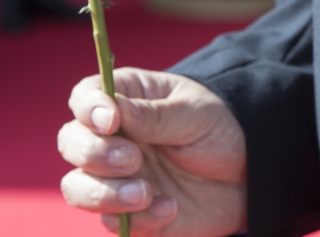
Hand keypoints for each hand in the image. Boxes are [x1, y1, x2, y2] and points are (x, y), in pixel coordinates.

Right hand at [58, 68, 245, 235]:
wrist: (249, 172)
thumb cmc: (219, 129)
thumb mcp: (195, 114)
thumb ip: (155, 115)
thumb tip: (113, 109)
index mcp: (126, 100)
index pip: (85, 97)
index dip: (89, 108)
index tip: (111, 121)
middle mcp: (112, 139)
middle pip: (71, 143)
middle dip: (93, 153)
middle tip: (133, 159)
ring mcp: (116, 178)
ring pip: (77, 188)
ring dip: (103, 194)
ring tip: (146, 193)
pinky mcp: (129, 213)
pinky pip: (112, 222)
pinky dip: (138, 219)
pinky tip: (171, 208)